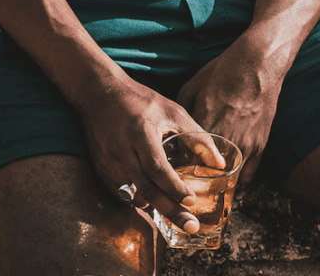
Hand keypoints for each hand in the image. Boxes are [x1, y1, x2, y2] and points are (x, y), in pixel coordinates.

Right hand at [77, 70, 220, 231]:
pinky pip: (123, 194)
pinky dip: (140, 199)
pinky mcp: (102, 169)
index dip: (174, 187)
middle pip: (147, 189)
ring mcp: (109, 162)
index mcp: (141, 132)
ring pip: (134, 195)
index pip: (157, 168)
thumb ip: (196, 136)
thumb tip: (219, 163)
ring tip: (177, 212)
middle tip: (191, 226)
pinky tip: (154, 199)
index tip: (191, 200)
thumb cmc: (141, 100)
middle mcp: (123, 150)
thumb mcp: (172, 110)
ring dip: (155, 206)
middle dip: (170, 210)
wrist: (100, 93)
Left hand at [177, 35, 285, 184]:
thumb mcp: (194, 84)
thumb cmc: (224, 70)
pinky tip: (228, 177)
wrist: (259, 63)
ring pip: (227, 179)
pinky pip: (247, 175)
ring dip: (216, 182)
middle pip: (206, 175)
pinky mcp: (260, 145)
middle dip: (195, 180)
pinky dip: (237, 179)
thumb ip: (182, 110)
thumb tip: (174, 128)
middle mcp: (225, 139)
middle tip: (187, 181)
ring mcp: (244, 145)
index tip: (173, 171)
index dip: (178, 169)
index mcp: (205, 125)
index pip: (186, 160)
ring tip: (206, 183)